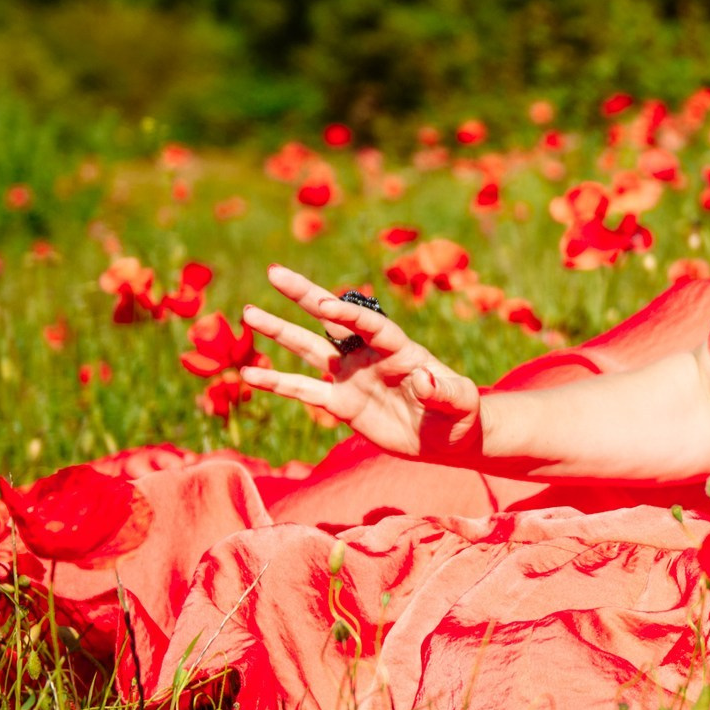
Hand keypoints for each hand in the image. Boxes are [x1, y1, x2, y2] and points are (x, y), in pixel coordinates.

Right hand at [239, 265, 484, 462]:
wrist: (449, 438)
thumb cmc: (461, 415)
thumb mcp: (461, 403)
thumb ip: (444, 391)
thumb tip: (424, 379)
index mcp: (400, 348)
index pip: (370, 324)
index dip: (348, 314)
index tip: (322, 304)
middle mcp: (370, 355)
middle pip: (331, 320)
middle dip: (304, 296)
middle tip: (274, 272)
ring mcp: (352, 376)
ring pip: (309, 348)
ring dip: (280, 331)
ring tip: (248, 312)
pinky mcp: (341, 403)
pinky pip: (303, 390)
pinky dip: (277, 382)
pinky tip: (248, 375)